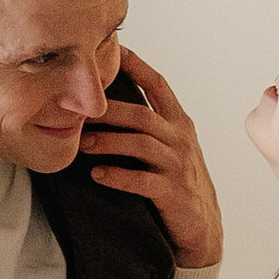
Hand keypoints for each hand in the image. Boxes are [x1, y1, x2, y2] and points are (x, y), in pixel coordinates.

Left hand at [80, 48, 222, 269]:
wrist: (201, 228)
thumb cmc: (177, 183)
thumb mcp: (168, 147)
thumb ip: (148, 125)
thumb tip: (105, 103)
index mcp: (178, 123)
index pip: (157, 84)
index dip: (136, 65)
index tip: (112, 49)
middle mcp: (180, 139)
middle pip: (142, 114)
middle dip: (108, 110)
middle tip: (77, 110)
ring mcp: (178, 165)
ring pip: (141, 144)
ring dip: (108, 142)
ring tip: (81, 144)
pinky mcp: (173, 192)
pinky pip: (143, 180)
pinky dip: (118, 176)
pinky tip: (97, 175)